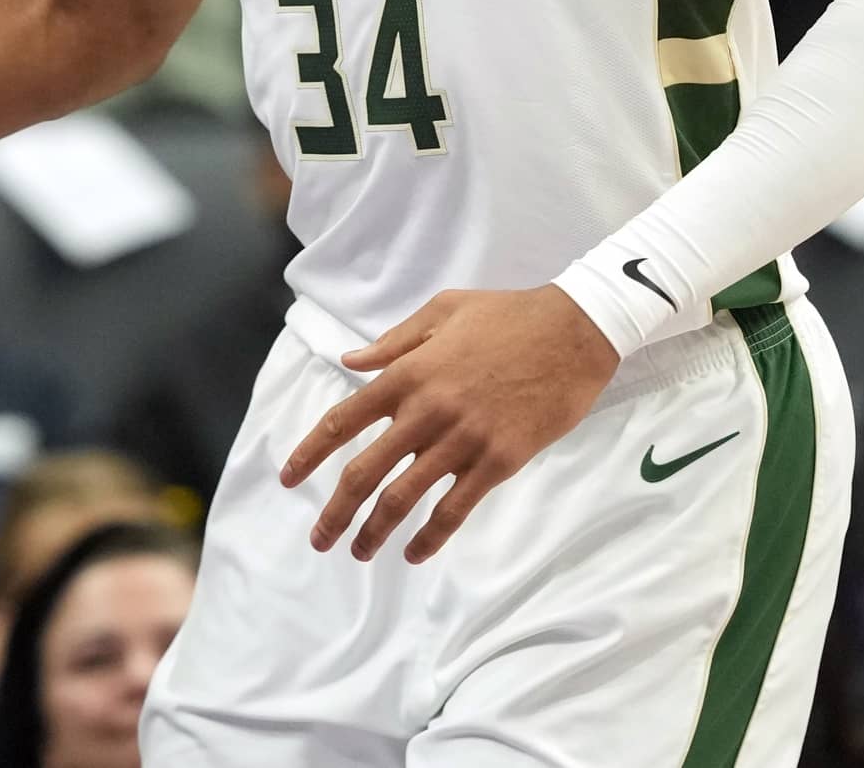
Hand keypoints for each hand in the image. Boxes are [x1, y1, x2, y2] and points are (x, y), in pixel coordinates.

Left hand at [281, 285, 620, 563]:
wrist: (574, 331)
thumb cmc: (508, 315)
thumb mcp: (443, 310)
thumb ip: (393, 342)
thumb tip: (349, 361)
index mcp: (408, 373)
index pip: (344, 420)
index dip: (311, 453)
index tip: (289, 479)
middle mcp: (426, 410)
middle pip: (365, 472)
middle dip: (335, 512)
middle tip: (320, 539)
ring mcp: (462, 439)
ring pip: (404, 498)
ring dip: (375, 532)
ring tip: (360, 552)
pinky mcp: (498, 461)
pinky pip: (456, 509)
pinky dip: (431, 536)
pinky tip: (416, 553)